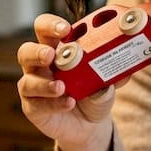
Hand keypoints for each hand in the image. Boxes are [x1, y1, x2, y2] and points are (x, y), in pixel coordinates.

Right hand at [16, 14, 115, 150]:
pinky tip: (69, 103)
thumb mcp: (108, 82)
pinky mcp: (33, 108)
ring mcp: (34, 87)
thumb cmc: (95, 94)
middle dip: (38, 52)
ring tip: (61, 87)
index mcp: (57, 49)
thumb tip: (123, 71)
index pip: (44, 29)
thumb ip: (113, 75)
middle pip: (26, 51)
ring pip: (27, 81)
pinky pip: (37, 104)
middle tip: (51, 55)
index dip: (50, 25)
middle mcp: (40, 66)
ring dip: (43, 83)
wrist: (91, 125)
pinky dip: (53, 103)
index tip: (65, 29)